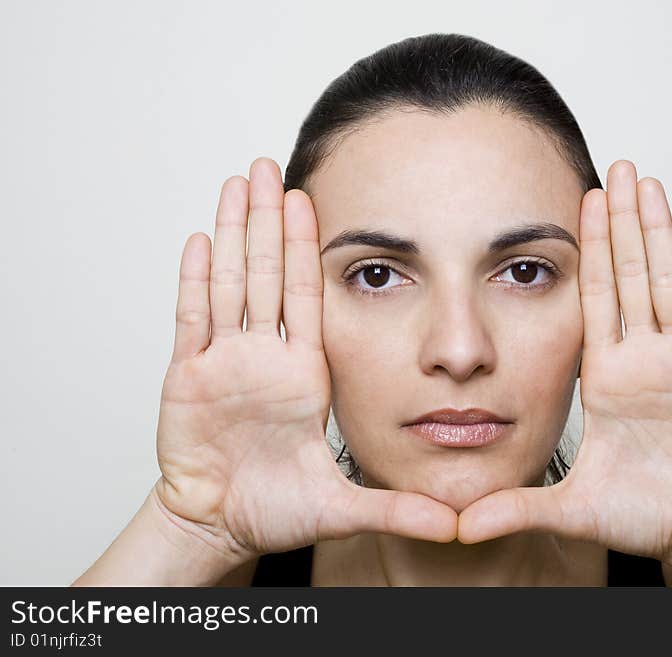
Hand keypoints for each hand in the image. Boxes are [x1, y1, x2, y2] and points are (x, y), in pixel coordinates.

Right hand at [154, 158, 456, 564]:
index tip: (312, 201)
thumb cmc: (276, 511)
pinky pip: (192, 322)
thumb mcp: (342, 508)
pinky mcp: (188, 380)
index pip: (308, 297)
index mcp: (305, 374)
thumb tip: (454, 526)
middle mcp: (266, 359)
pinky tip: (201, 240)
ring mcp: (225, 364)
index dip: (308, 249)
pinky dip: (194, 281)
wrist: (223, 527)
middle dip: (269, 222)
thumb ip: (393, 511)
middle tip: (269, 167)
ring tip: (237, 185)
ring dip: (234, 234)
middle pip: (268, 275)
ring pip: (230, 285)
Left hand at [458, 160, 671, 564]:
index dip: (590, 252)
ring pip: (668, 283)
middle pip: (632, 276)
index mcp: (607, 378)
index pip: (595, 299)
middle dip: (622, 223)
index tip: (580, 204)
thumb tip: (458, 528)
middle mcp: (644, 360)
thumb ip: (517, 510)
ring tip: (647, 185)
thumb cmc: (646, 515)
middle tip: (615, 169)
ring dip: (657, 233)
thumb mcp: (570, 509)